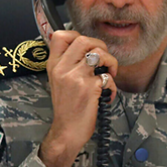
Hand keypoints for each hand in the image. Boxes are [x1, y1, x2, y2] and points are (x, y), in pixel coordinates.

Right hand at [39, 30, 117, 166]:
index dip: (77, 35)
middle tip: (103, 60)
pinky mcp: (89, 88)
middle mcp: (62, 68)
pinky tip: (107, 94)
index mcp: (53, 65)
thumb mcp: (58, 81)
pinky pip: (108, 77)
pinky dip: (112, 86)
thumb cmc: (67, 107)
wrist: (66, 131)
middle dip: (100, 46)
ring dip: (110, 62)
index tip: (87, 47)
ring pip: (99, 54)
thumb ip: (67, 63)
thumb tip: (86, 48)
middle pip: (83, 40)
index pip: (60, 36)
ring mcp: (75, 78)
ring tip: (109, 73)